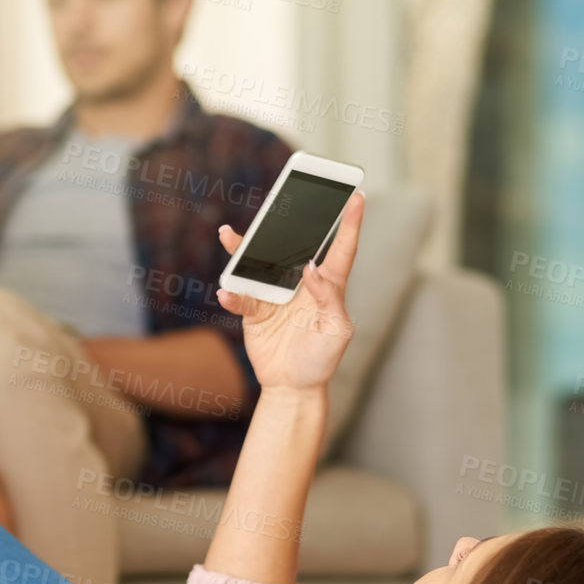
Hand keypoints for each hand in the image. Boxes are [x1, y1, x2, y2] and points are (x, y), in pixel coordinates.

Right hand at [216, 193, 362, 393]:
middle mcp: (300, 284)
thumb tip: (310, 269)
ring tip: (228, 235)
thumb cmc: (321, 360)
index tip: (356, 196)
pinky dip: (233, 294)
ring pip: (258, 264)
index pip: (341, 249)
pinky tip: (227, 291)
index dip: (350, 223)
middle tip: (281, 196)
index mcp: (328, 287)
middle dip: (283, 222)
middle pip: (290, 246)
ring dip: (243, 250)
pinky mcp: (254, 311)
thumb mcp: (336, 330)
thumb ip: (328, 298)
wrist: (292, 388)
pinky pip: (241, 296)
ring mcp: (274, 295)